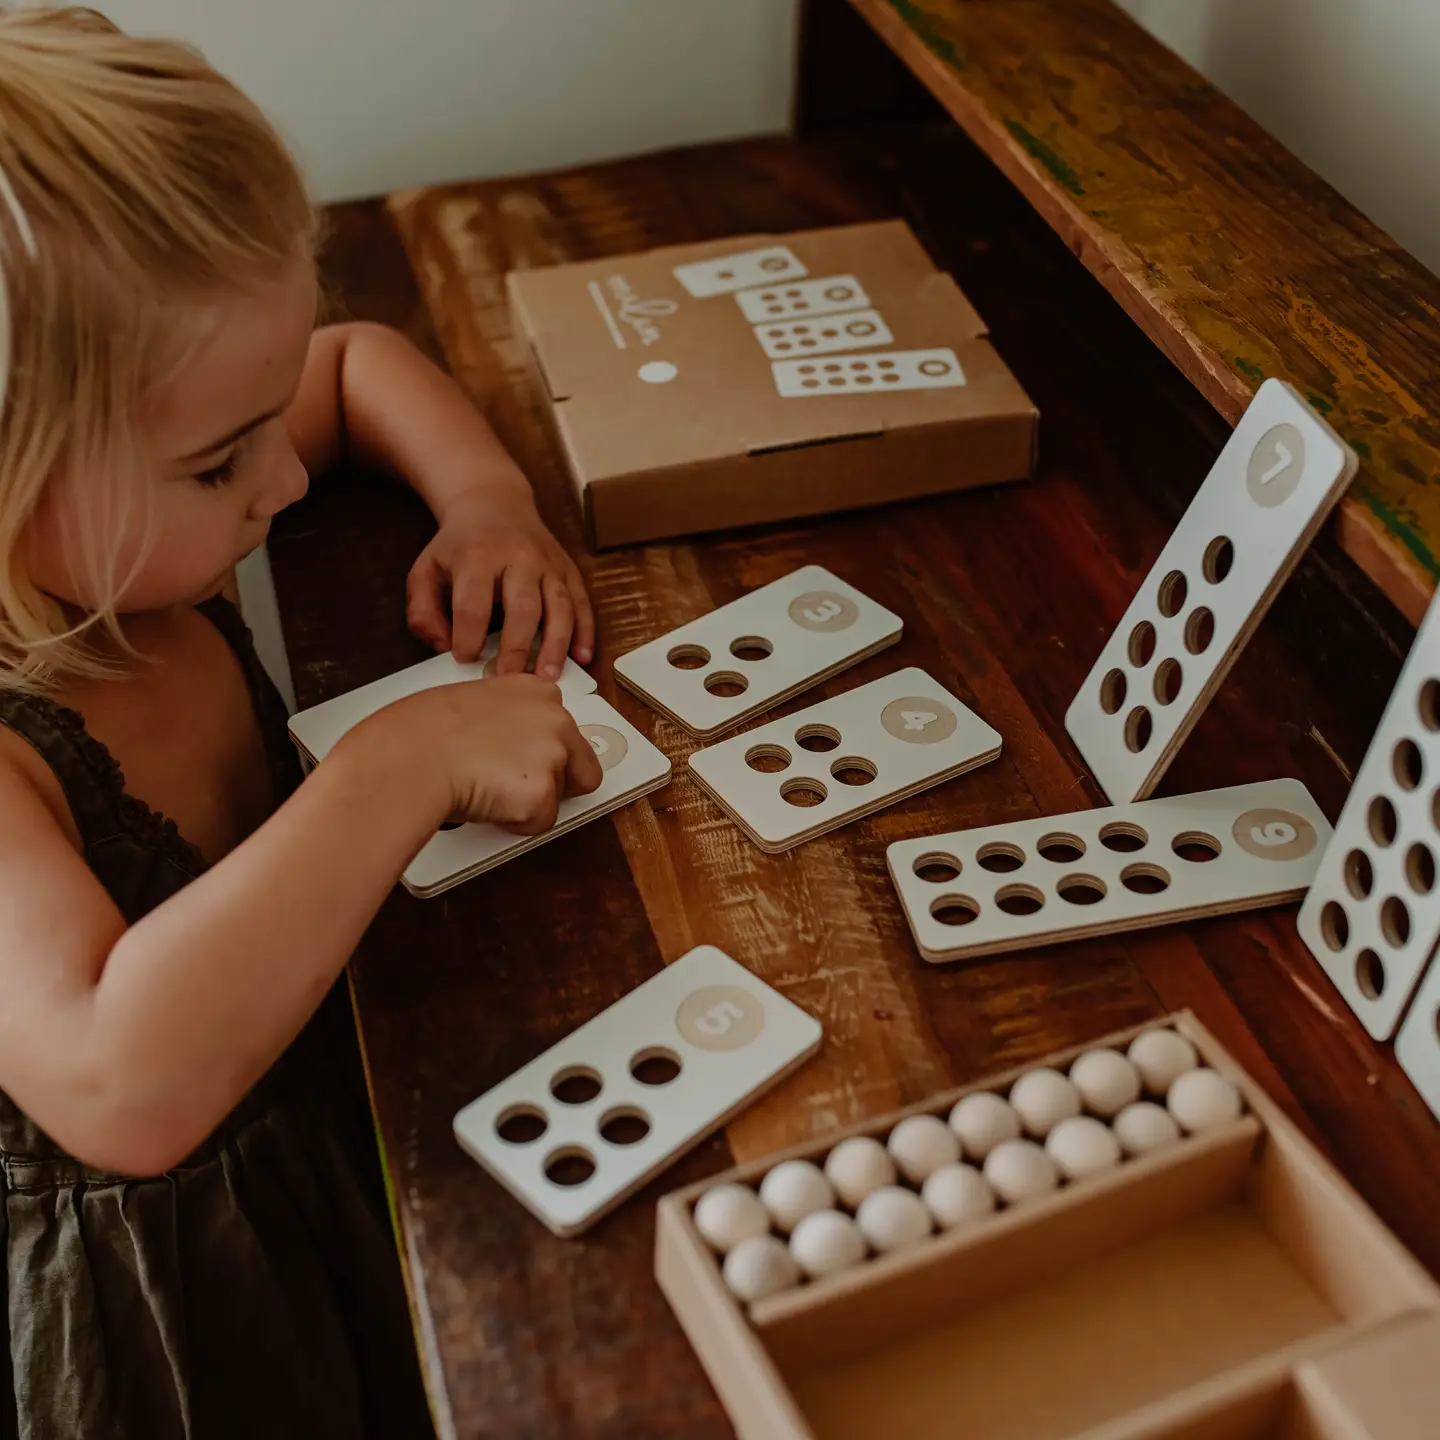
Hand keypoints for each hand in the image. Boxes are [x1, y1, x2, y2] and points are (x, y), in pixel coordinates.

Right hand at [361, 674, 603, 835]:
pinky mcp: (543, 794)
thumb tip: (503, 741)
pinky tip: (484, 804)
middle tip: (517, 789)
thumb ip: (502, 718)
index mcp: (535, 690)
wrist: (409, 757)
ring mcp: (553, 755)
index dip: (544, 750)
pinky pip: (539, 822)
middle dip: (558, 783)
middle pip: (582, 765)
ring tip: (487, 792)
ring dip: (530, 802)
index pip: (564, 727)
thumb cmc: (420, 730)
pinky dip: (515, 823)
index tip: (528, 760)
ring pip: (560, 796)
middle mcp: (555, 718)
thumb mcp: (470, 702)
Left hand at [405, 488, 594, 677]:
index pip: (473, 604)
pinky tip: (582, 657)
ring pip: (560, 606)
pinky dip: (585, 631)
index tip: (464, 659)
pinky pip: (582, 602)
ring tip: (549, 677)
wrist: (495, 502)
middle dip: (518, 647)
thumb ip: (422, 610)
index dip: (468, 636)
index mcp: (478, 557)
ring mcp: (549, 564)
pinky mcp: (569, 570)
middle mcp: (519, 558)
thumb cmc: (460, 546)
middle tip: (511, 679)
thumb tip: (442, 646)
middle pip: (523, 606)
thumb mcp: (426, 569)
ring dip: (556, 644)